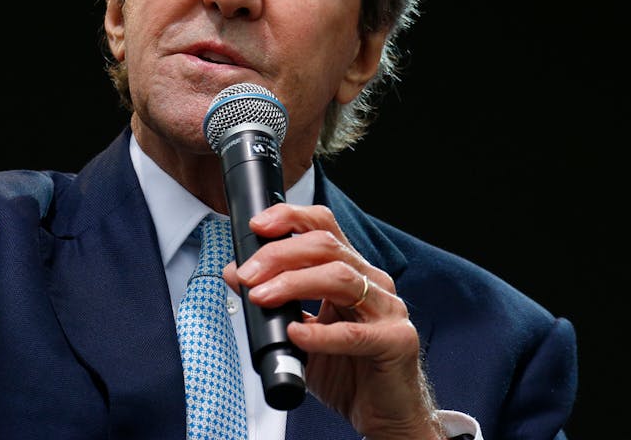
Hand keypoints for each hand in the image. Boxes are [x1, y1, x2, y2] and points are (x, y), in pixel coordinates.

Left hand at [222, 204, 442, 439]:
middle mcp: (373, 283)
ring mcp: (388, 310)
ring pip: (340, 278)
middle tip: (248, 274)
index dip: (290, 217)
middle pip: (327, 247)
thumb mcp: (303, 331)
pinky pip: (354, 334)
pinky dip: (320, 334)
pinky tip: (296, 334)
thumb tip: (234, 274)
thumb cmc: (349, 370)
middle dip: (280, 254)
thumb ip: (275, 303)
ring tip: (262, 298)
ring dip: (293, 284)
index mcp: (353, 272)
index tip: (258, 226)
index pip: (324, 227)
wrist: (385, 413)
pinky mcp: (396, 341)